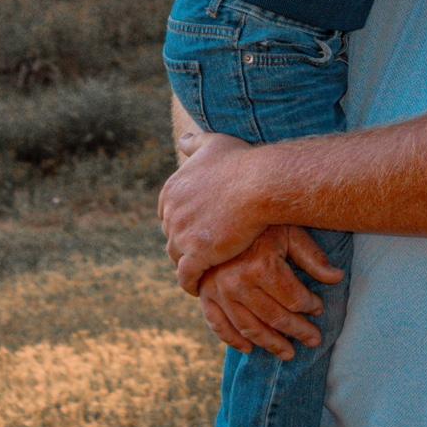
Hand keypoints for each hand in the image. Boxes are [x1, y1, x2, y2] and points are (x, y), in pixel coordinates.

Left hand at [159, 130, 268, 293]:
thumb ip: (195, 142)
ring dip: (187, 265)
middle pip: (172, 236)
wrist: (259, 183)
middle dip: (184, 244)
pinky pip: (186, 276)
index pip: (168, 213)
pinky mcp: (195, 254)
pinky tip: (201, 288)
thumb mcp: (214, 143)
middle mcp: (170, 211)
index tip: (197, 229)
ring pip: (177, 258)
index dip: (183, 222)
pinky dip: (191, 283)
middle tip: (201, 254)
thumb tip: (182, 139)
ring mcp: (181, 234)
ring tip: (202, 273)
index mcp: (171, 189)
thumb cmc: (242, 162)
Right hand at [198, 225, 343, 360]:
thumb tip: (338, 278)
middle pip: (275, 317)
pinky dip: (234, 340)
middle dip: (298, 331)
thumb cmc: (260, 221)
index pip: (294, 298)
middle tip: (314, 340)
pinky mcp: (204, 294)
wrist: (218, 210)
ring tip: (288, 353)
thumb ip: (312, 256)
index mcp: (261, 265)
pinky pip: (219, 325)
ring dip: (270, 344)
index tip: (319, 309)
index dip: (311, 306)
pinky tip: (249, 349)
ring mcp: (219, 291)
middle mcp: (238, 282)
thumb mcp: (289, 230)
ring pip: (249, 327)